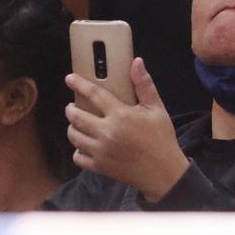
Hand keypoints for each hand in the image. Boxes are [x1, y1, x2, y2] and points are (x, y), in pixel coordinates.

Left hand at [65, 58, 189, 201]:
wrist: (165, 173)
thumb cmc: (161, 139)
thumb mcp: (157, 109)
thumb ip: (144, 85)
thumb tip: (137, 62)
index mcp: (121, 115)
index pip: (93, 94)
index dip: (79, 84)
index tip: (69, 78)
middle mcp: (107, 132)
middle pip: (76, 116)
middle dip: (70, 109)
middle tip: (72, 106)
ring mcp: (101, 151)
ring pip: (73, 136)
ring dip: (72, 127)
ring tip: (77, 123)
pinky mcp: (99, 166)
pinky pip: (77, 157)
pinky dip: (77, 151)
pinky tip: (84, 145)